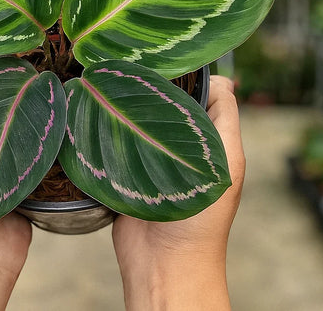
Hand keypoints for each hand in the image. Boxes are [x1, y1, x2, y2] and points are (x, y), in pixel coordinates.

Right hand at [112, 75, 244, 310]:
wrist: (163, 263)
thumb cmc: (203, 216)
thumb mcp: (227, 161)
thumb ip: (225, 119)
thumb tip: (220, 78)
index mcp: (204, 140)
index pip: (195, 94)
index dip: (184, 77)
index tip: (162, 60)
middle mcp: (175, 144)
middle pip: (162, 105)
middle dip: (149, 89)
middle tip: (128, 69)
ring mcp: (146, 155)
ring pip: (136, 120)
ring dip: (125, 108)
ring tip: (107, 86)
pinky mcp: (122, 168)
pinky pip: (114, 141)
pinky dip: (107, 129)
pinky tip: (95, 111)